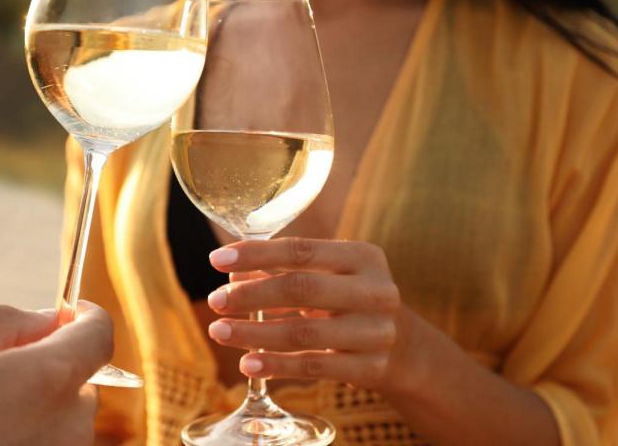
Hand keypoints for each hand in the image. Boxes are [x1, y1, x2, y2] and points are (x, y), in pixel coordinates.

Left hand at [205, 238, 412, 391]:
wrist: (402, 345)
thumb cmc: (349, 300)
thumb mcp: (327, 276)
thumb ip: (284, 270)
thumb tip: (231, 274)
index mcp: (363, 256)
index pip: (302, 250)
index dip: (256, 254)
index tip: (217, 259)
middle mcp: (376, 291)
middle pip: (301, 289)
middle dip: (251, 296)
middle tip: (215, 301)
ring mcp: (377, 332)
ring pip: (304, 333)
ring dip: (254, 334)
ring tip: (220, 332)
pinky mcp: (371, 368)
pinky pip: (314, 367)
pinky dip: (276, 365)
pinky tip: (248, 364)